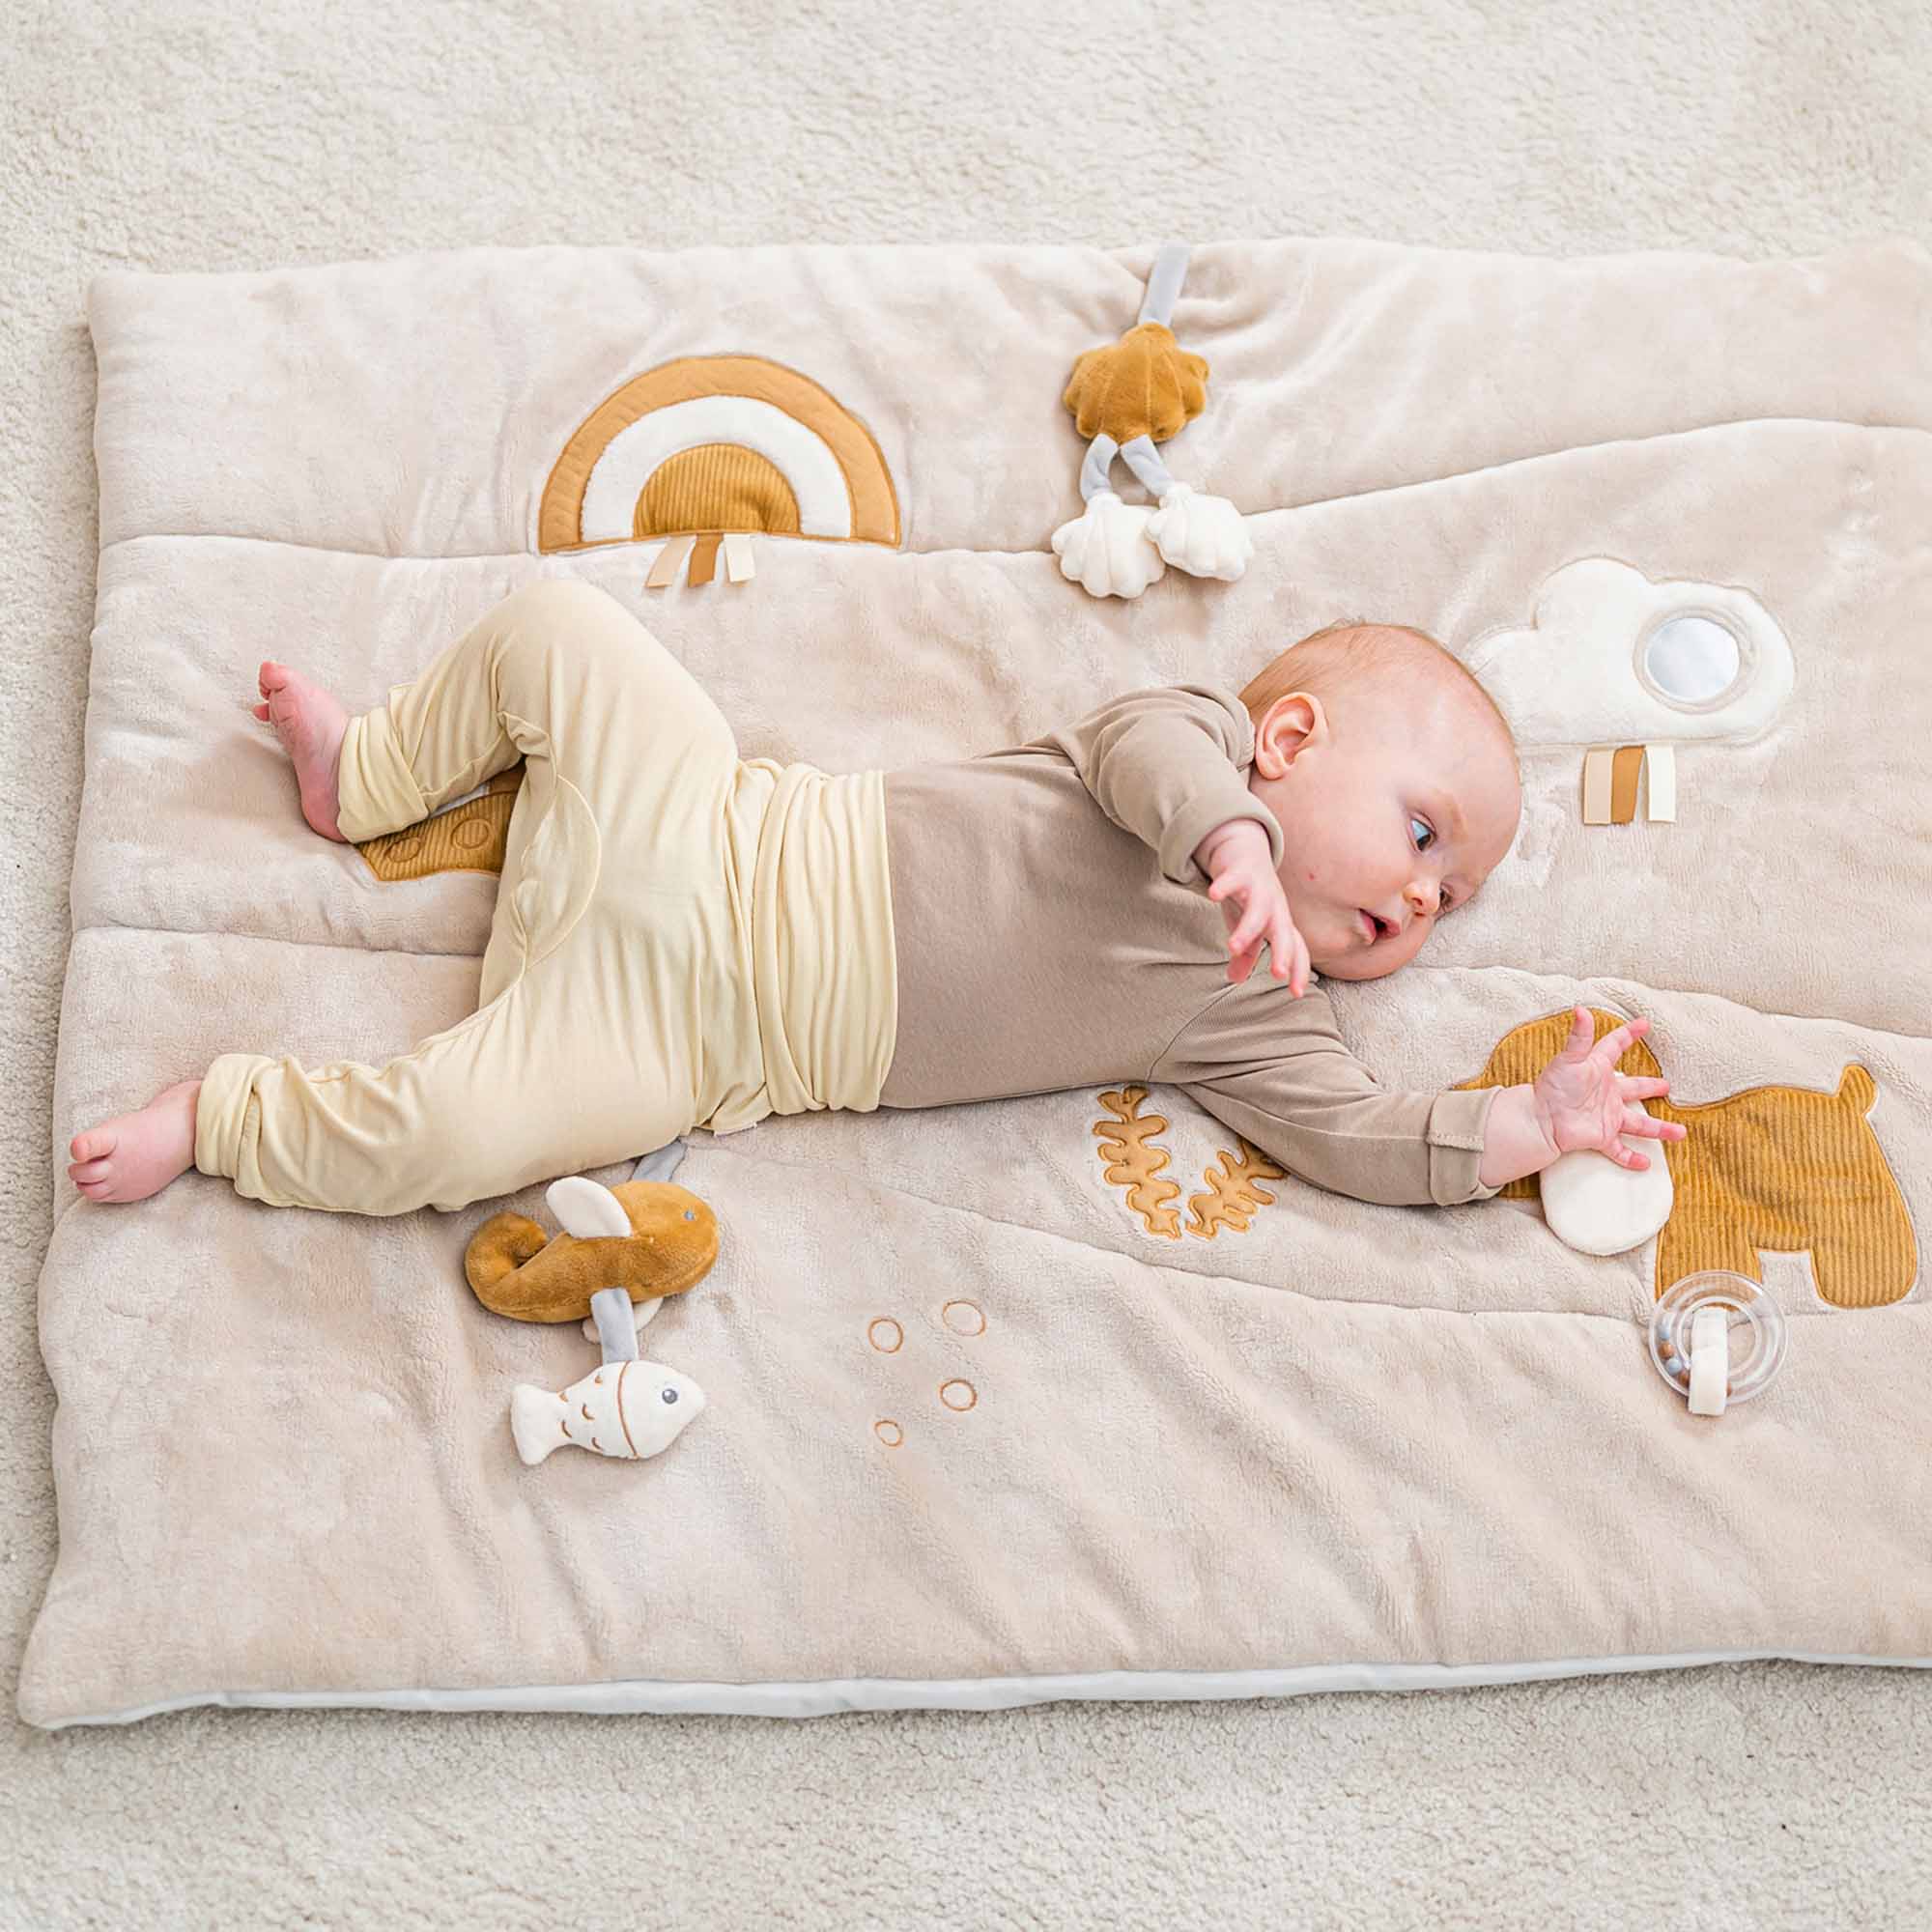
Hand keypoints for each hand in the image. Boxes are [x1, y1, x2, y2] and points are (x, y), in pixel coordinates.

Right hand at [1196, 819, 1309, 993]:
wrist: (1243, 848)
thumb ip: (1246, 953)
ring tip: (1232, 947)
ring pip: (1258, 911)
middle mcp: (1274, 907)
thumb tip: (1237, 980)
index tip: (1296, 993)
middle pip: (1284, 932)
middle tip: (1277, 974)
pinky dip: (1223, 886)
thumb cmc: (1248, 895)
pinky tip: (1213, 896)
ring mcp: (1259, 888)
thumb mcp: (1246, 925)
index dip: (1298, 969)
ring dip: (1247, 929)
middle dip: (1283, 953)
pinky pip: (1232, 879)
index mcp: (1279, 923)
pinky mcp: (1240, 870)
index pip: (1296, 949)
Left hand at [1531, 1008, 1687, 1171]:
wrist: (1540, 1119)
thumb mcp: (1569, 1059)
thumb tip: (1581, 1009)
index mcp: (1598, 1070)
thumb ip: (1579, 1036)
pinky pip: (1620, 1150)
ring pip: (1639, 1124)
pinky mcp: (1601, 1136)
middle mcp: (1606, 1094)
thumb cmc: (1552, 1087)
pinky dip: (1632, 1158)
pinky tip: (1646, 1164)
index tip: (1644, 1024)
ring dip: (1659, 1129)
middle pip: (1634, 1089)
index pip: (1615, 1047)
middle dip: (1650, 1086)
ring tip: (1681, 1133)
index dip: (1628, 1035)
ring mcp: (1606, 1116)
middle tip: (1666, 1086)